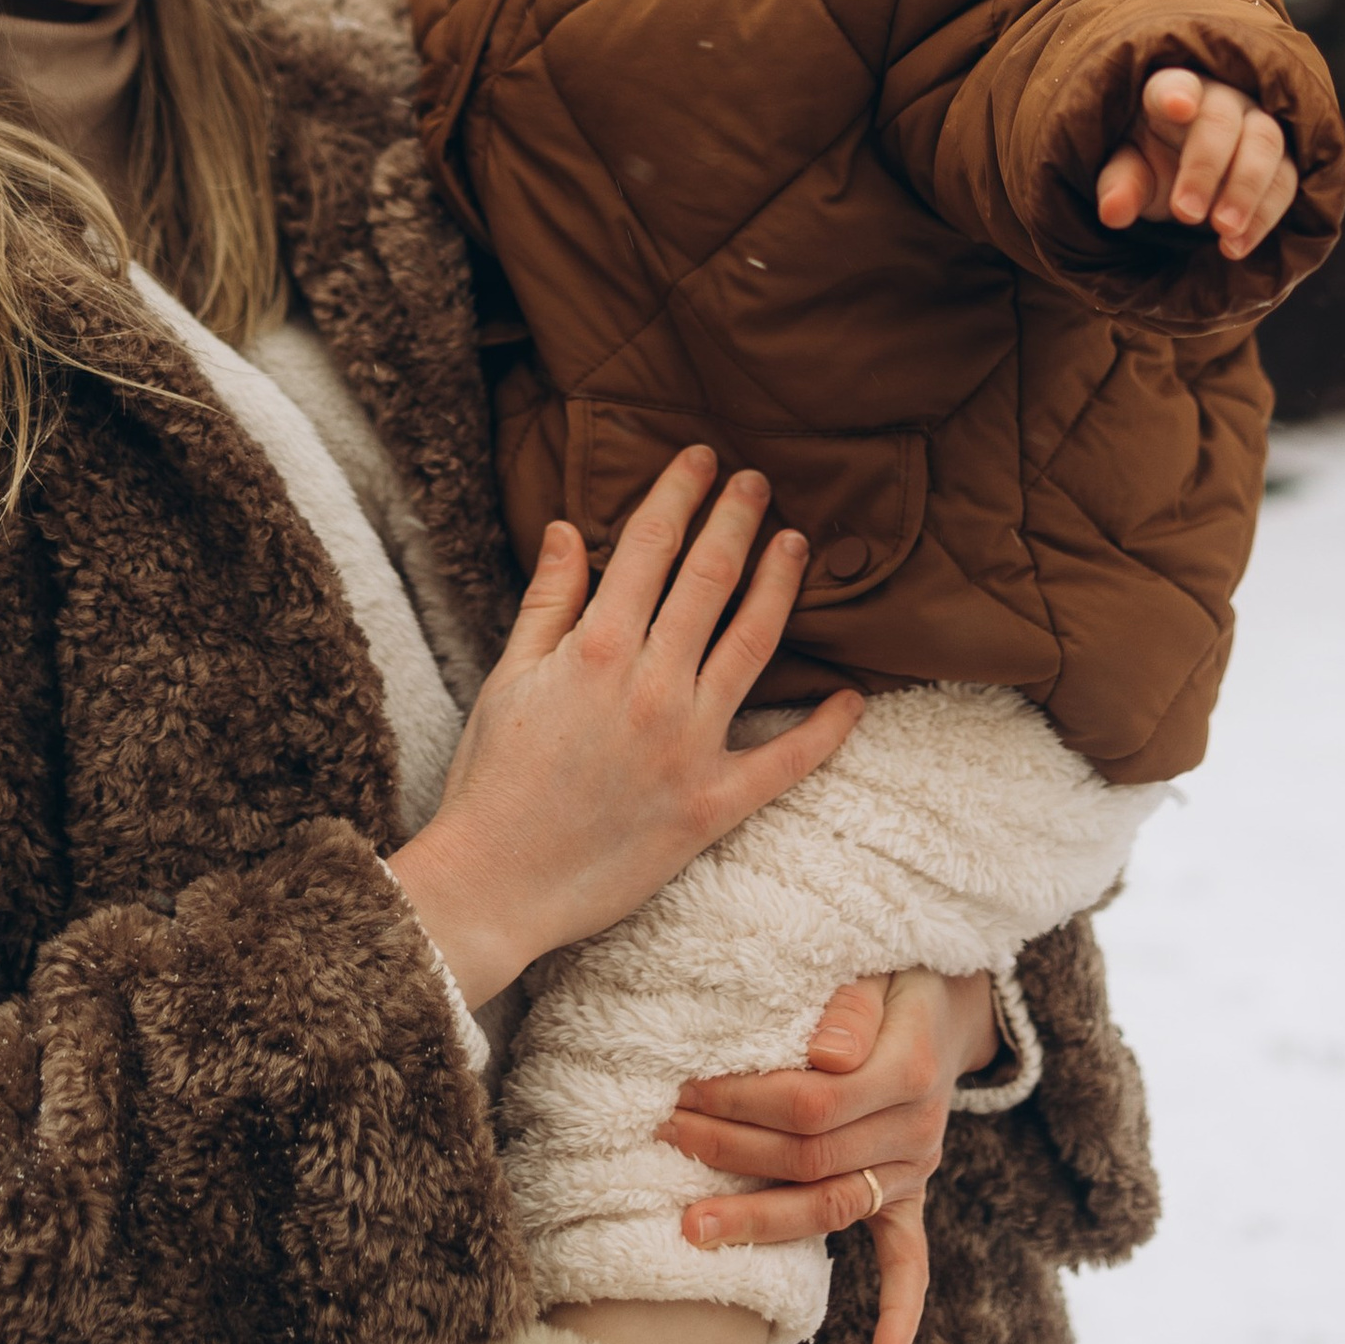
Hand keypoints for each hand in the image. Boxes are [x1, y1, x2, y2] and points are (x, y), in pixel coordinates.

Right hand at [388, 450, 861, 1011]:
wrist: (495, 884)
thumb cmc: (492, 779)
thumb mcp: (508, 677)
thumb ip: (549, 600)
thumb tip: (573, 528)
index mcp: (595, 649)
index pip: (650, 547)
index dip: (679, 494)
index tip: (700, 459)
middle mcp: (651, 687)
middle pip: (709, 580)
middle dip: (737, 521)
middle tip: (759, 481)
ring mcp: (688, 746)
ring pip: (753, 646)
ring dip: (780, 588)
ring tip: (798, 545)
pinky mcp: (712, 806)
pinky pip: (785, 762)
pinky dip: (825, 729)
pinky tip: (852, 695)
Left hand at [659, 968, 998, 1343]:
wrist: (946, 1001)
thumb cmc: (894, 974)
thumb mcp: (879, 966)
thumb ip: (853, 1004)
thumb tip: (823, 1053)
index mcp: (907, 1067)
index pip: (812, 1101)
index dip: (744, 1102)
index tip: (686, 1092)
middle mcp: (916, 1127)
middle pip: (810, 1159)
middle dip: (730, 1153)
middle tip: (666, 1138)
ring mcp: (914, 1167)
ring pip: (833, 1208)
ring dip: (761, 1222)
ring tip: (693, 1231)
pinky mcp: (911, 1192)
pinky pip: (912, 1258)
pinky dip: (902, 1311)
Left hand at [1095, 64, 1294, 260]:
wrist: (1186, 180)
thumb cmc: (1151, 163)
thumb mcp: (1128, 173)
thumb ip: (1121, 185)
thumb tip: (1112, 213)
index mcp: (1170, 94)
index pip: (1175, 83)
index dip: (1178, 92)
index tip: (1177, 107)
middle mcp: (1220, 100)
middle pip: (1223, 120)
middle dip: (1207, 167)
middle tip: (1186, 214)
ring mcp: (1256, 125)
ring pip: (1266, 144)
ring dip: (1247, 191)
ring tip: (1222, 232)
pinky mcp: (1281, 159)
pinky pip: (1285, 180)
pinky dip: (1264, 217)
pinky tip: (1236, 247)